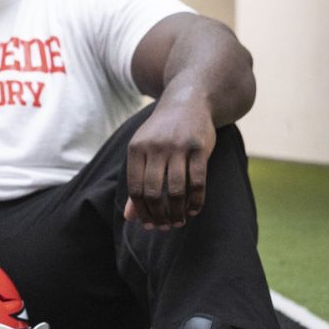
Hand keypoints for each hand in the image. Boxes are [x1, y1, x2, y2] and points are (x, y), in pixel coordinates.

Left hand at [123, 97, 214, 229]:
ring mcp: (178, 147)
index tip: (148, 225)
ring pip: (176, 190)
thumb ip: (137, 182)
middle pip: (154, 192)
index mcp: (136, 148)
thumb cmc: (162, 133)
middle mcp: (155, 147)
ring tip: (179, 221)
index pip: (135, 189)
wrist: (189, 101)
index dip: (142, 211)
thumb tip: (129, 218)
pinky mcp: (199, 148)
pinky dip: (196, 201)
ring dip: (178, 212)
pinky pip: (198, 182)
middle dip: (159, 215)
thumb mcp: (143, 150)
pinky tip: (194, 210)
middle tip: (165, 227)